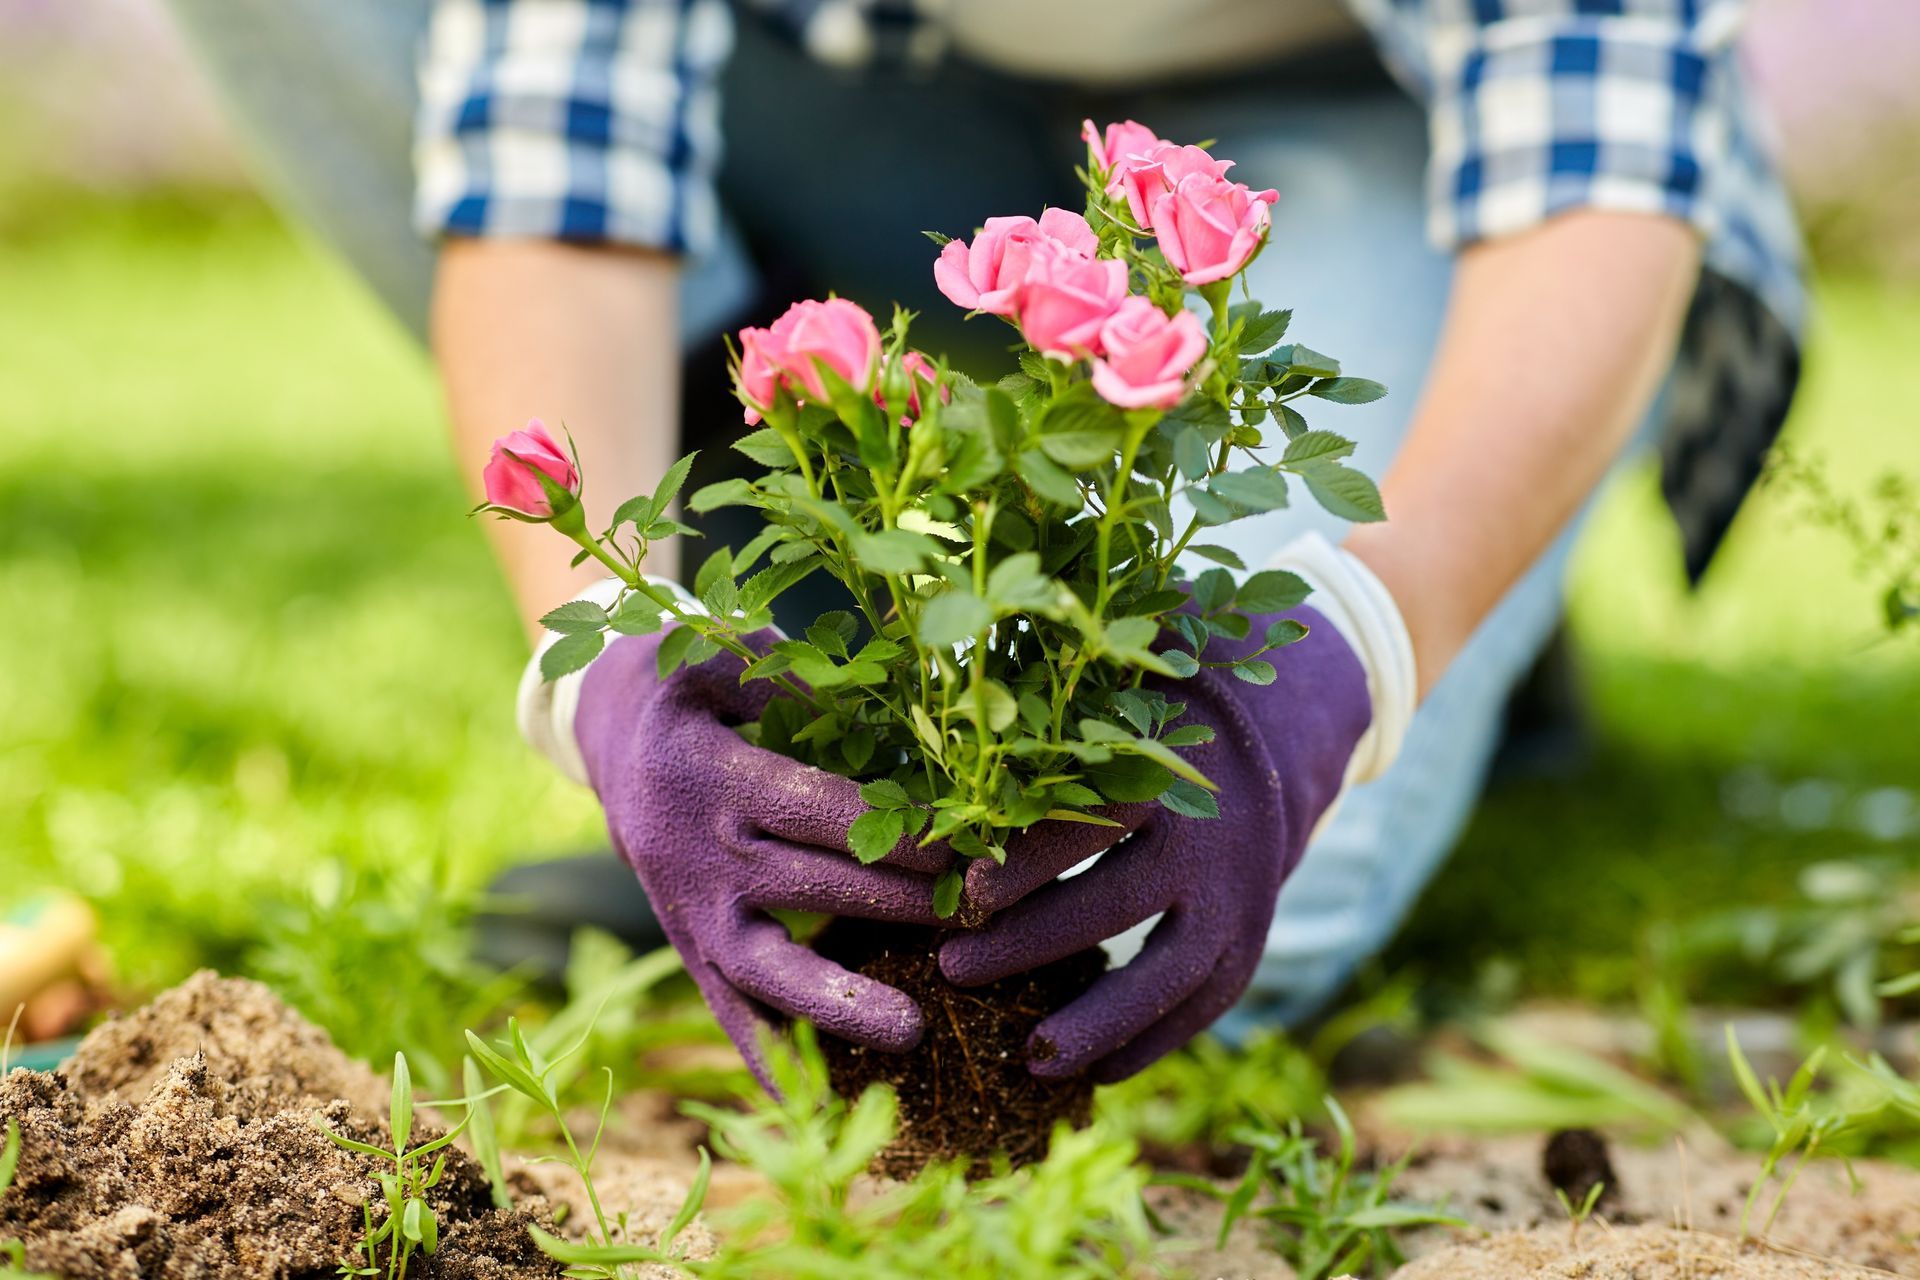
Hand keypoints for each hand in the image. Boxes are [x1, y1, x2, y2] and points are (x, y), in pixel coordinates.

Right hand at [574, 629, 952, 1082]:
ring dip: (837, 1003)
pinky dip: (772, 1062)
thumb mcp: (721, 657)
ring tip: (913, 1034)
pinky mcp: (691, 951)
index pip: (814, 809)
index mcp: (710, 775)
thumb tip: (872, 703)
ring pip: (765, 969)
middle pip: (807, 887)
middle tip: (980, 917)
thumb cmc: (692, 691)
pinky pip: (730, 1014)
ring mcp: (692, 912)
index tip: (961, 848)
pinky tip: (822, 1110)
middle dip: (897, 905)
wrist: (609, 739)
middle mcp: (697, 853)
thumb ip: (791, 679)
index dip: (887, 831)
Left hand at [937, 607, 1370, 1082]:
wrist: (1260, 759)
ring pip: (1168, 974)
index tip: (967, 890)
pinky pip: (1202, 1008)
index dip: (1030, 856)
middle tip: (952, 968)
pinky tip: (1095, 1076)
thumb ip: (1037, 744)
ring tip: (1026, 1060)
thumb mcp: (1102, 720)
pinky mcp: (1248, 943)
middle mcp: (1204, 841)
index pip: (1090, 819)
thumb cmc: (1141, 739)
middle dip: (1030, 941)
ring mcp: (1235, 901)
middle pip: (1116, 902)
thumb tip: (946, 759)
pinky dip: (1152, 1045)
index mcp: (1160, 775)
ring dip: (1096, 1022)